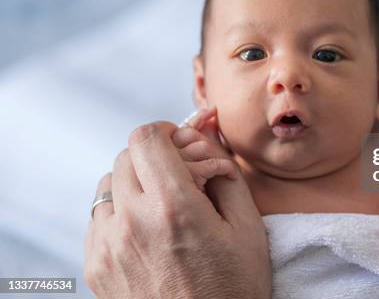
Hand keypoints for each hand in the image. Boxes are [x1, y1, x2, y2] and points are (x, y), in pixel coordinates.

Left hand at [84, 121, 271, 298]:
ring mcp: (108, 246)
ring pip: (107, 185)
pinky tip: (147, 230)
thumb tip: (207, 137)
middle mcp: (132, 223)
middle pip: (126, 157)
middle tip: (181, 174)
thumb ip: (226, 174)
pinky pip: (99, 218)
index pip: (146, 138)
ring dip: (134, 182)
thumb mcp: (248, 228)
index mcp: (174, 208)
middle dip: (155, 156)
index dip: (165, 130)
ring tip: (163, 204)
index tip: (180, 142)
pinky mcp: (96, 267)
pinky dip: (120, 211)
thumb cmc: (234, 290)